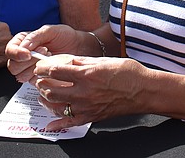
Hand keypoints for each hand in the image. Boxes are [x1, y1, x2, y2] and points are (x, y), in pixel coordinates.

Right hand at [6, 25, 84, 82]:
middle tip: (44, 51)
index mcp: (22, 42)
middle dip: (28, 61)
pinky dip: (42, 76)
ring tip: (49, 58)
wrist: (78, 47)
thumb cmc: (65, 36)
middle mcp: (23, 56)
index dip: (16, 54)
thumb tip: (24, 46)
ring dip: (35, 68)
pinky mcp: (38, 78)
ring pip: (21, 77)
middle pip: (12, 66)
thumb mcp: (51, 30)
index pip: (10, 50)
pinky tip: (51, 67)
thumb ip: (35, 36)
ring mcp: (29, 69)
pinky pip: (33, 83)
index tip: (28, 54)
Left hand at [33, 56, 149, 128]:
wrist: (144, 91)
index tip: (40, 66)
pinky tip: (50, 124)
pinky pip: (70, 123)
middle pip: (51, 90)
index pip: (55, 71)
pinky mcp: (91, 117)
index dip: (43, 68)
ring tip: (44, 93)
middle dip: (41, 83)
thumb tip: (67, 61)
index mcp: (87, 75)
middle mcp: (84, 92)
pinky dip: (57, 124)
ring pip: (56, 106)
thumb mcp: (105, 60)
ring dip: (46, 99)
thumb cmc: (129, 73)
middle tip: (40, 79)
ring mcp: (86, 107)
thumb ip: (83, 62)